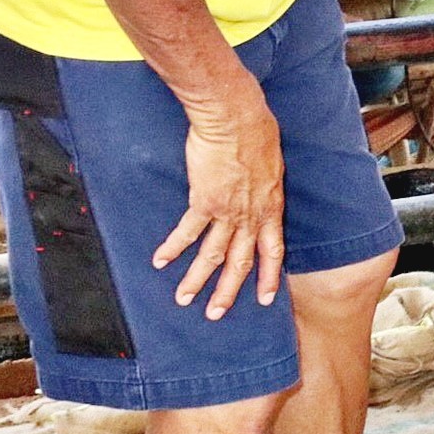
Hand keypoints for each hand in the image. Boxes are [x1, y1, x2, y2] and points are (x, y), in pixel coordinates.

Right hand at [152, 76, 284, 320]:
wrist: (236, 119)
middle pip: (240, 262)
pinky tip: (160, 261)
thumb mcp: (272, 164)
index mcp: (271, 207)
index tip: (265, 298)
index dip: (268, 275)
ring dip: (196, 280)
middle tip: (215, 314)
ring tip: (183, 299)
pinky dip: (173, 248)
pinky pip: (187, 232)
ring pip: (212, 255)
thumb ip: (263, 185)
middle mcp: (251, 215)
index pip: (273, 250)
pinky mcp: (203, 201)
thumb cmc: (257, 132)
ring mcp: (227, 211)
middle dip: (227, 291)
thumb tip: (257, 189)